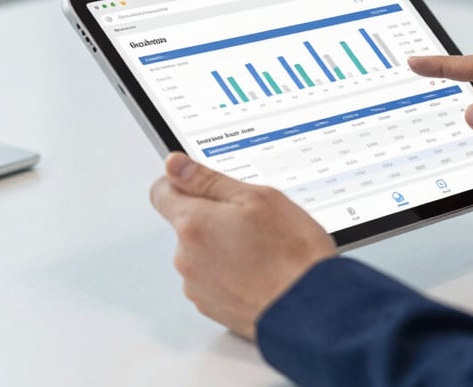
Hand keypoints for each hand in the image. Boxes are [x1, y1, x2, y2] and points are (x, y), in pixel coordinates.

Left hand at [150, 153, 336, 339]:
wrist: (310, 308)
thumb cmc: (290, 253)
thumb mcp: (257, 197)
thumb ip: (209, 180)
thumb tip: (175, 164)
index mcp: (193, 224)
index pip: (162, 192)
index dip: (183, 181)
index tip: (203, 181)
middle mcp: (187, 258)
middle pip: (187, 223)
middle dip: (214, 216)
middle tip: (253, 218)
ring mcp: (198, 287)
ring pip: (202, 251)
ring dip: (223, 245)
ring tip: (263, 247)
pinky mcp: (212, 308)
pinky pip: (213, 278)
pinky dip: (231, 271)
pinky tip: (261, 269)